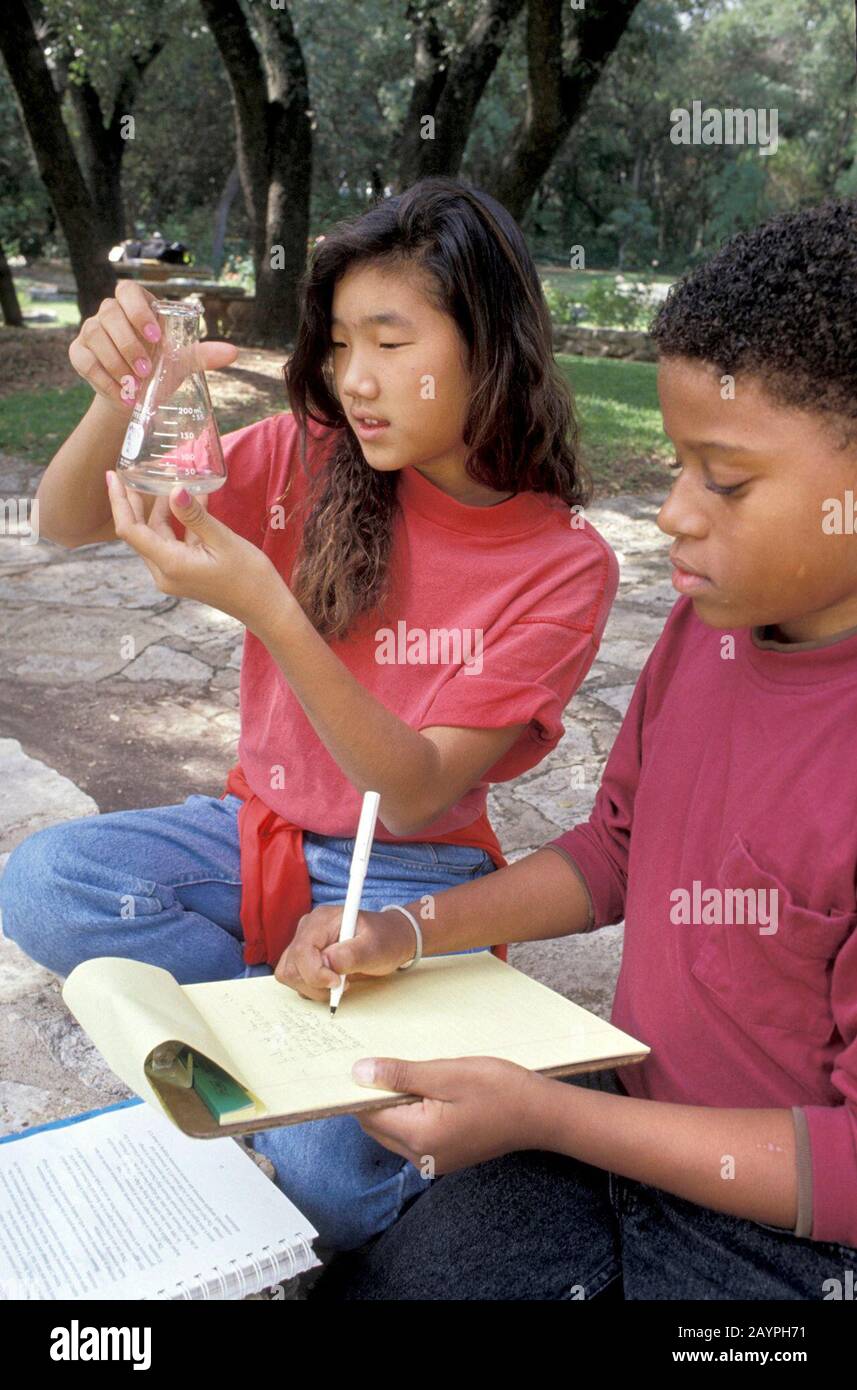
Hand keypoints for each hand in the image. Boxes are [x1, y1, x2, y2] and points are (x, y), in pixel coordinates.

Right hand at [69, 280, 236, 414]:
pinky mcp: (79, 352)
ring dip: (115, 362)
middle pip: (110, 313)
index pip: (129, 291)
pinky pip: (85, 360)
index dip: (138, 309)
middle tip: (146, 370)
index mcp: (136, 305)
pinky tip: (121, 394)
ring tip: (134, 386)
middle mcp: (110, 313)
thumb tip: (232, 352)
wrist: (134, 397)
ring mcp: (91, 330)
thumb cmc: (159, 370)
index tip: (154, 335)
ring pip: (94, 334)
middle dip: (128, 343)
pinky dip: (102, 379)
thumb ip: (203, 355)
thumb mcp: (181, 362)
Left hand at [105, 471, 282, 629]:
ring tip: (167, 479)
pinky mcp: (183, 573)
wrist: (265, 607)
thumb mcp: (223, 540)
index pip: (130, 530)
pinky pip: (172, 542)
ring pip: (157, 535)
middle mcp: (164, 572)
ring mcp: (173, 575)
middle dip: (137, 500)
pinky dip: (178, 522)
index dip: (118, 501)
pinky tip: (191, 499)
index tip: (114, 475)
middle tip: (136, 470)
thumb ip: (195, 515)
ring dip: (161, 508)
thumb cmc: (249, 577)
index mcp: (170, 564)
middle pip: (140, 531)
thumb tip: (174, 490)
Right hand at [274, 904, 416, 999]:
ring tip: (339, 983)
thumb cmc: (385, 939)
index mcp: (323, 919)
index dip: (315, 972)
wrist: (391, 939)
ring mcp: (304, 942)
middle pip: (292, 966)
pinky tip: (331, 982)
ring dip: (312, 987)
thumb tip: (326, 964)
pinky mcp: (305, 957)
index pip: (302, 950)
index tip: (338, 982)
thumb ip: (350, 955)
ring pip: (289, 974)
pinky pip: (295, 977)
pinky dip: (312, 987)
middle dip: (314, 983)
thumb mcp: (375, 947)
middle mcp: (308, 928)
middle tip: (342, 983)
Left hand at [350, 1055, 553, 1173]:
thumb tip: (359, 1073)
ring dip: (395, 1104)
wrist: (540, 1114)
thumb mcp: (447, 1074)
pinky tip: (430, 1092)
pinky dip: (411, 1114)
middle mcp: (420, 1157)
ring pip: (393, 1130)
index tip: (366, 1062)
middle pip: (376, 1125)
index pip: (367, 1113)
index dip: (362, 1088)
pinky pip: (413, 1135)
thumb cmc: (499, 1090)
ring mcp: (433, 1160)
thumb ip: (400, 1075)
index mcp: (418, 1136)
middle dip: (377, 1096)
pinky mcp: (445, 1156)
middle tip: (392, 1063)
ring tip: (416, 1075)